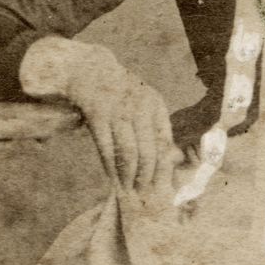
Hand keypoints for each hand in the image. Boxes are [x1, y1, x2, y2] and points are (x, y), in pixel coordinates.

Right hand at [20, 38, 175, 195]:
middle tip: (142, 193)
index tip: (161, 187)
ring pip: (128, 152)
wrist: (91, 70)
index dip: (163, 168)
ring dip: (127, 175)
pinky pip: (106, 146)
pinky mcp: (98, 113)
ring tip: (127, 189)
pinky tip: (111, 177)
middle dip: (145, 177)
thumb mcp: (144, 105)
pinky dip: (109, 165)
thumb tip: (173, 160)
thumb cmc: (121, 94)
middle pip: (148, 151)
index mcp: (156, 105)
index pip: (165, 143)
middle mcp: (141, 107)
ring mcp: (119, 109)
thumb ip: (155, 129)